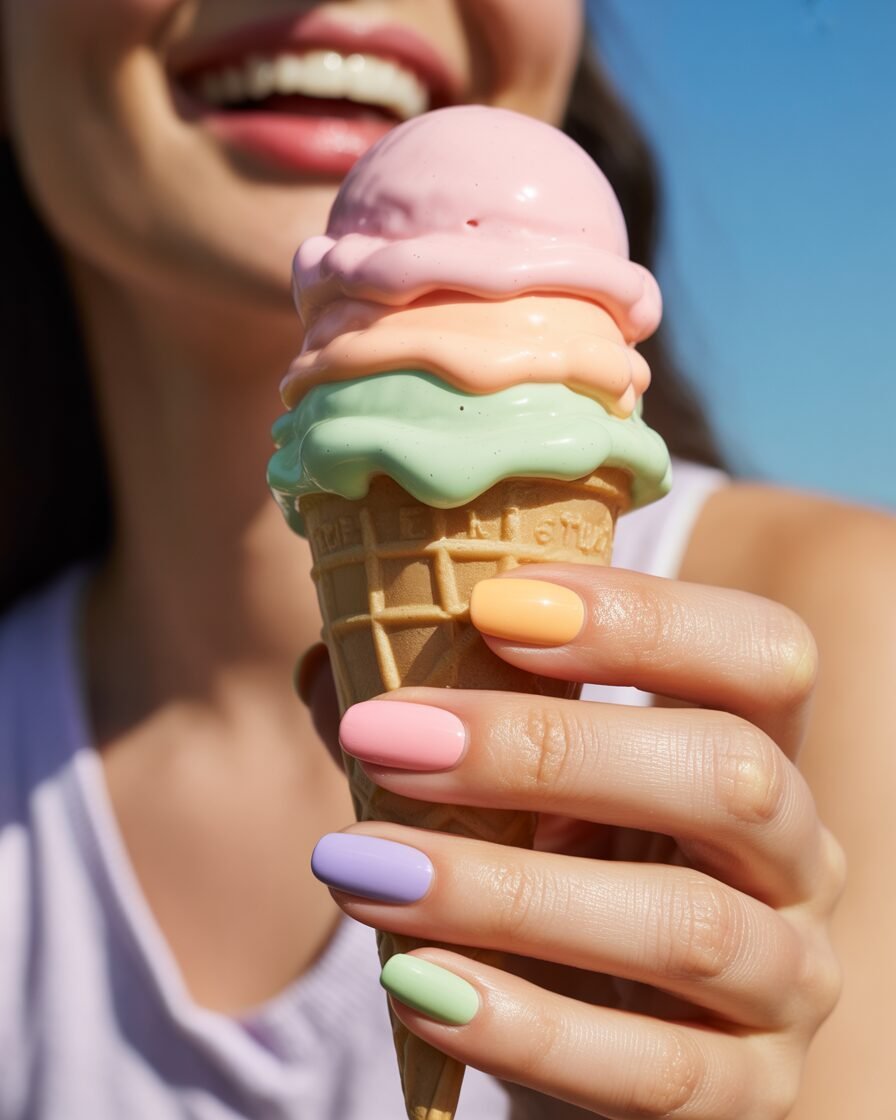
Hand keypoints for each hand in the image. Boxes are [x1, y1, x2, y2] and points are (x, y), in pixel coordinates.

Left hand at [306, 565, 844, 1118]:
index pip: (760, 655)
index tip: (490, 607)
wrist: (591, 1029)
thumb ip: (442, 723)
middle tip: (385, 738)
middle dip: (542, 748)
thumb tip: (329, 671)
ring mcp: (791, 979)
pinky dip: (524, 1026)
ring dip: (504, 891)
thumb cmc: (549, 869)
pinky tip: (412, 982)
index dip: (645, 619)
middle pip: (729, 775)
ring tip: (360, 867)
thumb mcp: (513, 787)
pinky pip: (656, 1071)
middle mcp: (798, 855)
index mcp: (757, 745)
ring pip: (687, 927)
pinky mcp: (751, 1093)